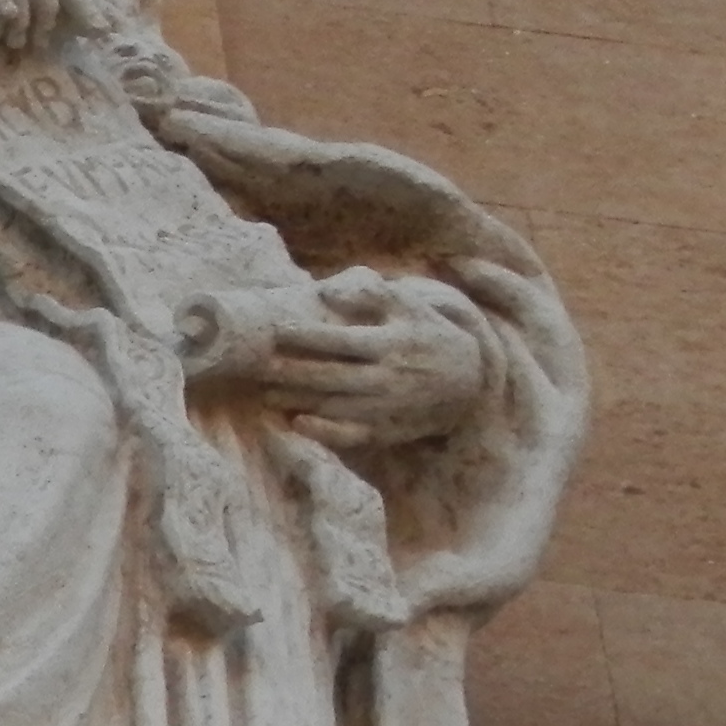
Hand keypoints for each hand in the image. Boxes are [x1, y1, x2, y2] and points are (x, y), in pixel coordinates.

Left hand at [199, 271, 490, 445]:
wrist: (470, 381)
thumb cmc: (428, 333)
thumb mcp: (410, 306)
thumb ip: (371, 293)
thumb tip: (329, 290)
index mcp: (390, 344)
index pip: (339, 340)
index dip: (305, 337)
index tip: (275, 331)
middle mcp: (387, 378)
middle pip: (329, 376)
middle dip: (290, 370)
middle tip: (255, 365)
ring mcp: (386, 408)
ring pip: (334, 406)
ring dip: (298, 400)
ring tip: (264, 391)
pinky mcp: (388, 430)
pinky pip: (351, 435)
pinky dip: (324, 432)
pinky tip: (297, 422)